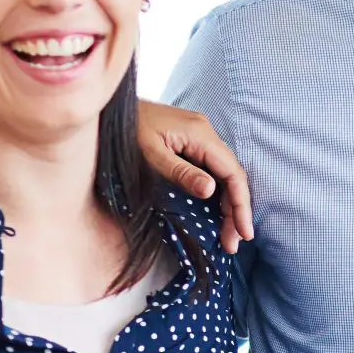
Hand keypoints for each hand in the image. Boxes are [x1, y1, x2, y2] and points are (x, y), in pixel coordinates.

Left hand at [136, 101, 253, 253]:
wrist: (110, 108)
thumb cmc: (126, 129)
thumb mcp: (151, 154)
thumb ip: (181, 172)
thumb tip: (211, 190)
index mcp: (201, 134)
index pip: (233, 173)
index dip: (241, 205)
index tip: (243, 233)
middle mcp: (206, 134)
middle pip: (232, 176)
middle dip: (236, 212)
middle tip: (232, 244)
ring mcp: (199, 137)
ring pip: (224, 175)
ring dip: (227, 206)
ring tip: (226, 235)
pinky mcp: (191, 143)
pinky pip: (212, 170)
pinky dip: (217, 194)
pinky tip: (215, 213)